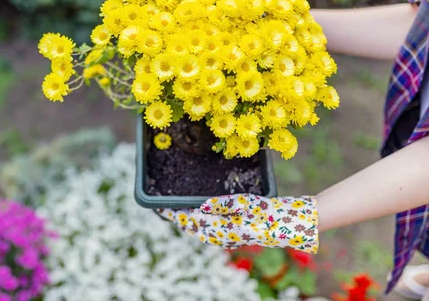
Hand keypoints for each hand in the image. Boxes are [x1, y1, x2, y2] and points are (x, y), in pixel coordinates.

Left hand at [159, 194, 318, 253]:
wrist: (282, 225)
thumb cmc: (264, 211)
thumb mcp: (243, 202)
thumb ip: (220, 204)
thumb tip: (200, 206)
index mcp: (217, 228)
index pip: (187, 220)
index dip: (172, 213)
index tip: (158, 206)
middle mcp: (217, 236)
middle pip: (189, 226)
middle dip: (176, 216)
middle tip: (163, 205)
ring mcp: (223, 238)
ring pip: (197, 230)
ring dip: (185, 221)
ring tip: (176, 209)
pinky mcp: (229, 236)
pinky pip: (206, 231)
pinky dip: (196, 223)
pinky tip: (197, 215)